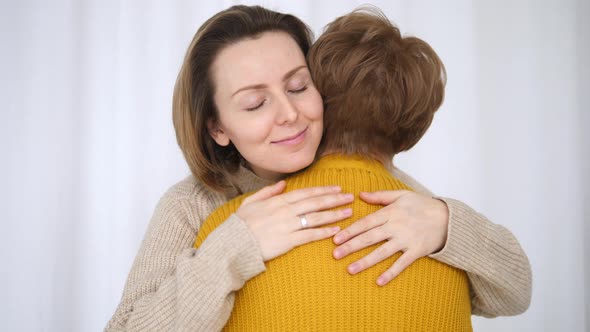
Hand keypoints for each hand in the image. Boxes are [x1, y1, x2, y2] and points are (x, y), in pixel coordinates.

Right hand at [238, 181, 353, 260]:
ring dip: (334, 214)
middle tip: (350, 197)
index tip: (337, 188)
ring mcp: (287, 226)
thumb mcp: (250, 202)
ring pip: (316, 218)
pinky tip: (336, 230)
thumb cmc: (239, 225)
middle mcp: (285, 211)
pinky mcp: (288, 241)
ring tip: (348, 212)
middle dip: (334, 199)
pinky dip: (324, 232)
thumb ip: (267, 192)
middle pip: (315, 203)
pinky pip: (310, 235)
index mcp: (277, 201)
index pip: (305, 193)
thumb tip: (282, 184)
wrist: (232, 245)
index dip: (323, 190)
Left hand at [332, 190, 448, 285]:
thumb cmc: (423, 204)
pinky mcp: (416, 251)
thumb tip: (359, 195)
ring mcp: (406, 240)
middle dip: (351, 246)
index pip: (365, 222)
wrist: (449, 218)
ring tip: (350, 269)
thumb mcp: (401, 195)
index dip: (350, 230)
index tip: (335, 238)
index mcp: (390, 212)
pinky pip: (402, 264)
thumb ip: (380, 196)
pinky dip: (391, 273)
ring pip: (382, 252)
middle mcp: (396, 227)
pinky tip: (379, 282)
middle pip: (369, 238)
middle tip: (335, 254)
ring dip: (365, 261)